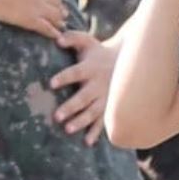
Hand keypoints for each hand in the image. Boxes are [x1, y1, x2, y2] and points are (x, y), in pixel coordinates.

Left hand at [50, 30, 115, 144]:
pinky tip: (87, 142)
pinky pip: (103, 121)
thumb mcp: (88, 41)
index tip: (51, 83)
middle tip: (56, 116)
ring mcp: (105, 98)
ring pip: (92, 112)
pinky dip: (96, 132)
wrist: (127, 63)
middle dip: (71, 107)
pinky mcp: (109, 107)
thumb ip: (72, 37)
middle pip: (83, 97)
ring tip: (67, 129)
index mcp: (90, 68)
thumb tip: (57, 39)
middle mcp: (97, 84)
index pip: (75, 73)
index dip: (64, 77)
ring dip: (80, 121)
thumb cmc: (98, 52)